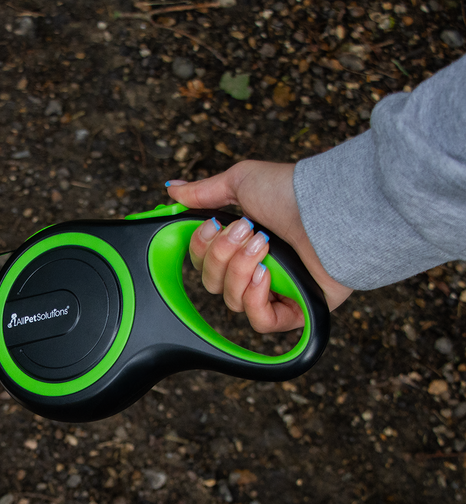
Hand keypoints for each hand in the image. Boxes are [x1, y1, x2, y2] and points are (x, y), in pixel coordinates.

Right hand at [165, 160, 351, 332]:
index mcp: (241, 245)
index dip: (201, 248)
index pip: (202, 263)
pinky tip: (266, 275)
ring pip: (231, 301)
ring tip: (265, 246)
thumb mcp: (241, 182)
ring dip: (241, 271)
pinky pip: (259, 321)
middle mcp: (256, 269)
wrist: (330, 208)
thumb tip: (173, 191)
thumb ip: (204, 192)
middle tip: (249, 231)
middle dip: (223, 257)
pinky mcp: (296, 310)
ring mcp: (276, 291)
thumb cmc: (292, 192)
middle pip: (212, 284)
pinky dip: (256, 299)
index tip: (213, 225)